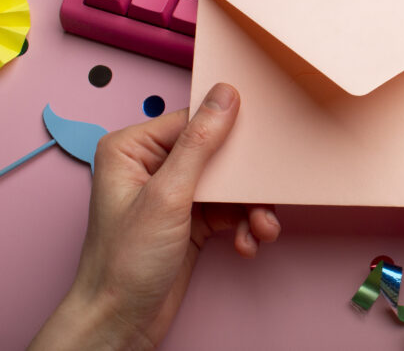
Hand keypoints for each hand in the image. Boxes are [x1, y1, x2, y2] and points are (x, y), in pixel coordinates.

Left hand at [30, 84, 280, 350]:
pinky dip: (245, 226)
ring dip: (252, 208)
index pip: (193, 120)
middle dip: (247, 180)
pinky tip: (248, 243)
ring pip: (230, 184)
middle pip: (218, 153)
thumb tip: (224, 96)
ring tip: (262, 227)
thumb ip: (199, 143)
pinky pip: (231, 210)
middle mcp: (153, 166)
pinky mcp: (191, 219)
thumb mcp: (168, 196)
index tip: (260, 137)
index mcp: (133, 148)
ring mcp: (174, 194)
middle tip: (267, 192)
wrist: (121, 322)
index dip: (230, 128)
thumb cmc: (123, 263)